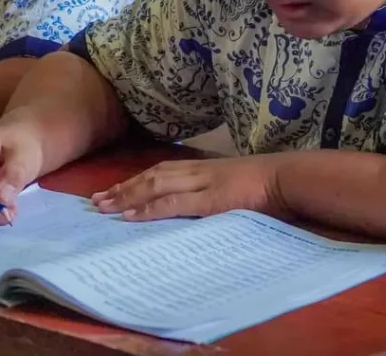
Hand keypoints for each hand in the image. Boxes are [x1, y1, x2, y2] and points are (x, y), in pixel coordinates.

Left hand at [91, 156, 288, 221]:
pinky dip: (148, 209)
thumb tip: (201, 209)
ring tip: (104, 207)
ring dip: (127, 197)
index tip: (115, 190)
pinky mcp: (209, 200)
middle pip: (151, 176)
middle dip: (123, 188)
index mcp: (205, 168)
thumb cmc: (269, 186)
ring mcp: (202, 184)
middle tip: (96, 200)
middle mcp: (198, 172)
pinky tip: (130, 216)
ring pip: (155, 187)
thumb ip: (217, 194)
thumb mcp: (236, 187)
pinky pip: (172, 204)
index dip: (136, 180)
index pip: (163, 171)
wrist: (289, 179)